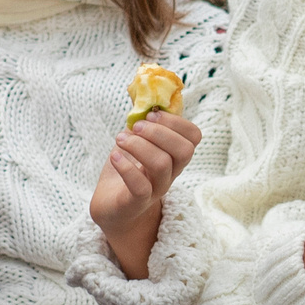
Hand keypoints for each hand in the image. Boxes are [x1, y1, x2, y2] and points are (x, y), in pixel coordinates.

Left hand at [92, 111, 203, 280]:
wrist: (112, 209)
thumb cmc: (125, 172)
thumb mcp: (135, 143)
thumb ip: (141, 123)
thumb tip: (142, 95)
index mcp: (173, 156)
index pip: (193, 137)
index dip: (176, 122)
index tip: (151, 114)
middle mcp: (170, 173)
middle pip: (184, 151)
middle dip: (160, 132)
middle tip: (136, 127)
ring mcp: (155, 190)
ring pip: (161, 164)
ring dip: (138, 145)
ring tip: (120, 140)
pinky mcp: (135, 203)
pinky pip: (139, 186)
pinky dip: (125, 166)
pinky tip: (114, 157)